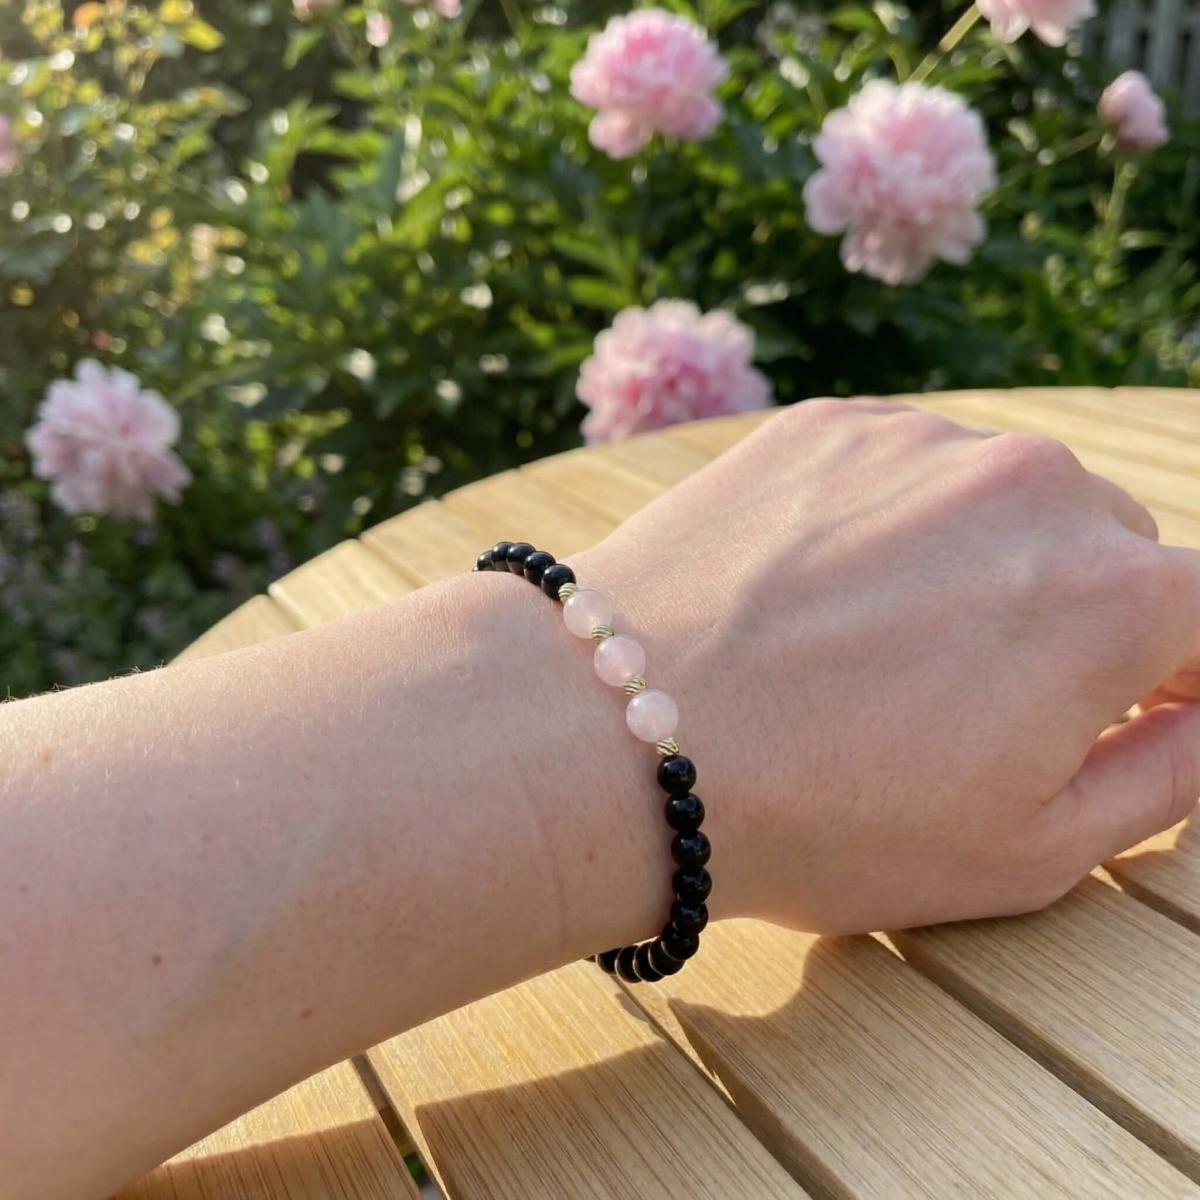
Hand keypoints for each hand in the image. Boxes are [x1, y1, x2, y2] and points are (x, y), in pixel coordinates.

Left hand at [575, 400, 1199, 932]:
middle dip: (1074, 615)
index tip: (1133, 703)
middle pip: (1109, 546)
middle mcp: (1036, 485)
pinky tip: (816, 594)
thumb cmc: (823, 818)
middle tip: (972, 692)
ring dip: (976, 560)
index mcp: (1115, 597)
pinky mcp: (828, 421)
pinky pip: (903, 469)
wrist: (618, 736)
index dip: (1180, 669)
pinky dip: (888, 523)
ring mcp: (923, 440)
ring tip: (873, 647)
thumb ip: (1168, 770)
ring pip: (1002, 499)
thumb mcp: (1030, 851)